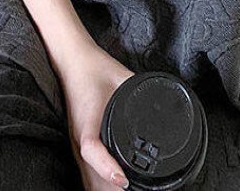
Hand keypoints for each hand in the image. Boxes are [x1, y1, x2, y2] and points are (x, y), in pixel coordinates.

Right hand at [60, 43, 135, 189]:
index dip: (107, 168)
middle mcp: (79, 139)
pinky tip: (111, 188)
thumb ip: (143, 92)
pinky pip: (85, 175)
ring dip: (105, 190)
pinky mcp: (76, 146)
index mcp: (88, 122)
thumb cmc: (97, 68)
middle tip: (136, 189)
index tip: (123, 180)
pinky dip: (98, 186)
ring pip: (87, 182)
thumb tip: (166, 102)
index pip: (91, 150)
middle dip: (112, 189)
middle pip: (91, 179)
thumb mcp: (124, 78)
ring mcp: (75, 146)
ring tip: (128, 190)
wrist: (73, 61)